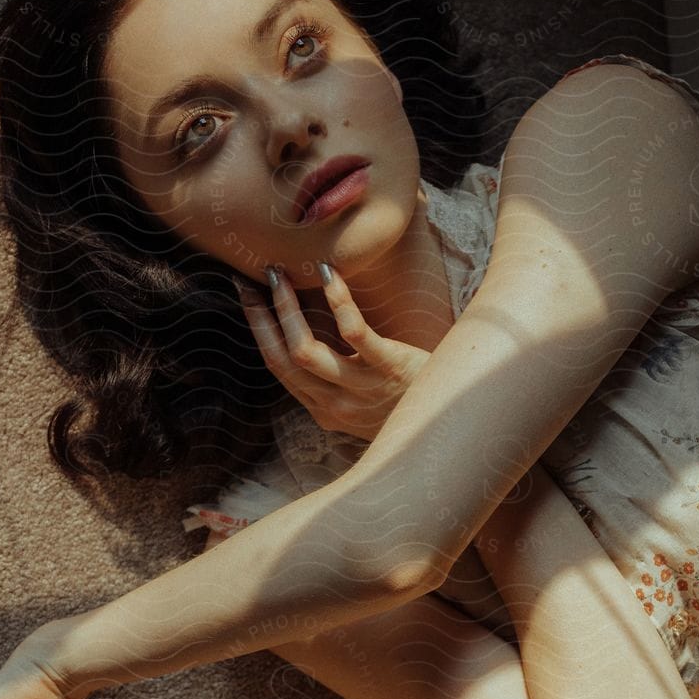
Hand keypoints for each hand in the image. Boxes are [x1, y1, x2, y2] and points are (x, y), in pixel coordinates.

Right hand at [234, 261, 428, 442]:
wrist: (450, 424)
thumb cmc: (404, 405)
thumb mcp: (360, 405)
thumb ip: (333, 384)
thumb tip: (306, 342)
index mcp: (324, 410)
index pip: (279, 368)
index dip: (259, 331)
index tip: (249, 298)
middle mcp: (336, 404)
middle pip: (284, 359)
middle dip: (262, 317)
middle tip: (255, 278)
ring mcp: (362, 388)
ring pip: (307, 350)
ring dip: (287, 308)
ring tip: (282, 274)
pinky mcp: (389, 367)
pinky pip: (353, 332)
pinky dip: (337, 300)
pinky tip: (329, 274)